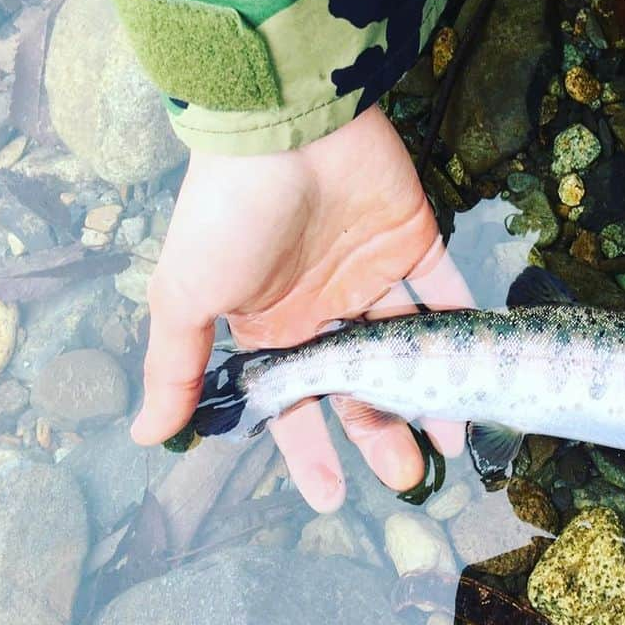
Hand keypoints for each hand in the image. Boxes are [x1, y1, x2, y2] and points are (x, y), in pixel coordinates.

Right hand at [130, 105, 466, 510]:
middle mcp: (324, 304)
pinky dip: (463, 326)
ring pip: (407, 346)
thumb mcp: (184, 293)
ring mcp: (372, 272)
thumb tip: (146, 437)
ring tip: (450, 437)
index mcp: (272, 323)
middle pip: (358, 382)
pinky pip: (445, 290)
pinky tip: (478, 369)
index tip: (329, 498)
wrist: (285, 126)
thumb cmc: (228, 214)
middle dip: (379, 432)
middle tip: (408, 475)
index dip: (309, 451)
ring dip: (429, 390)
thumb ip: (173, 367)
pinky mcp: (414, 238)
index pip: (293, 401)